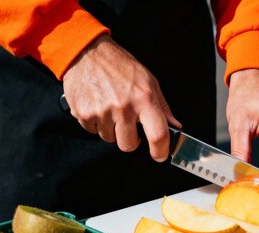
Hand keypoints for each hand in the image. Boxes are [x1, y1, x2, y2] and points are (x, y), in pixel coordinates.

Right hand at [62, 34, 180, 161]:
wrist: (87, 52)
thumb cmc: (120, 66)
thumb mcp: (148, 81)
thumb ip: (162, 107)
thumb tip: (175, 125)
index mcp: (144, 99)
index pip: (158, 135)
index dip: (161, 151)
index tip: (160, 155)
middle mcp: (123, 107)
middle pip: (129, 145)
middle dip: (130, 139)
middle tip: (128, 123)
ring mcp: (102, 112)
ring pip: (110, 139)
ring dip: (112, 129)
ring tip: (110, 107)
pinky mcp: (83, 114)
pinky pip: (93, 131)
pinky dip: (96, 122)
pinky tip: (98, 105)